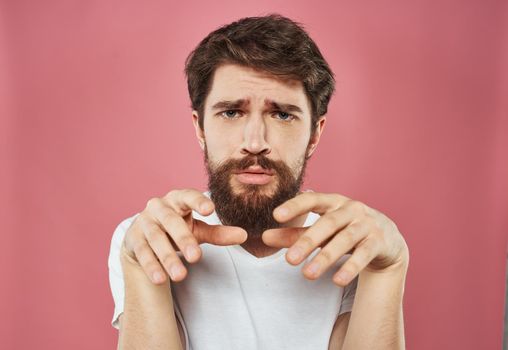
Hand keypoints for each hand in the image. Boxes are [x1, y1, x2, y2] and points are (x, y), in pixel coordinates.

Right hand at [121, 189, 247, 283]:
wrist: (144, 237)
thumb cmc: (177, 228)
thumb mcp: (198, 229)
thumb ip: (218, 233)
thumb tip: (244, 235)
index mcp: (178, 199)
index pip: (189, 196)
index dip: (198, 202)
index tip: (210, 210)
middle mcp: (158, 207)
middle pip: (171, 221)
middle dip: (184, 239)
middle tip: (197, 257)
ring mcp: (144, 222)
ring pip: (155, 239)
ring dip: (167, 258)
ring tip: (180, 276)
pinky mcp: (133, 239)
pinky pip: (142, 252)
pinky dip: (151, 266)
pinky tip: (160, 279)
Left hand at [262, 192, 408, 286]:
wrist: (386, 239)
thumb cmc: (345, 230)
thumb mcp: (320, 230)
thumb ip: (294, 234)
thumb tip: (264, 237)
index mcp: (333, 201)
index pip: (312, 199)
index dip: (295, 206)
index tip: (276, 215)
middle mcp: (351, 209)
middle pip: (328, 223)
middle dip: (307, 241)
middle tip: (288, 261)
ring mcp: (367, 224)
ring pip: (345, 240)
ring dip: (326, 257)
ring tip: (308, 275)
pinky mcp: (379, 242)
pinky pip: (364, 255)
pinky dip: (351, 267)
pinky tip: (337, 280)